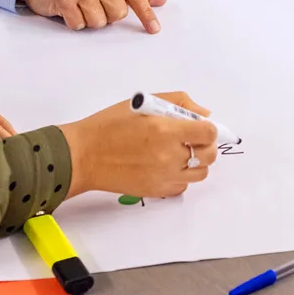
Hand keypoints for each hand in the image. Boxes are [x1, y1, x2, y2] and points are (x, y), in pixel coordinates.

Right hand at [19, 0, 165, 32]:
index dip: (147, 13)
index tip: (154, 29)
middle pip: (118, 14)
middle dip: (107, 16)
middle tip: (93, 6)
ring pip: (99, 22)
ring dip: (89, 20)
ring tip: (79, 7)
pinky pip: (79, 24)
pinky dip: (74, 23)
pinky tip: (68, 11)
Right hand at [61, 91, 218, 199]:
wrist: (84, 155)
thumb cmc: (109, 126)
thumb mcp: (144, 102)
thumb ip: (178, 103)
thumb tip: (204, 114)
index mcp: (165, 129)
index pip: (208, 132)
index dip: (208, 127)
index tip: (201, 126)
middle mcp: (168, 155)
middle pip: (209, 154)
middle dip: (206, 144)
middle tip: (193, 138)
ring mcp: (164, 176)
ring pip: (200, 173)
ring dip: (196, 161)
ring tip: (179, 152)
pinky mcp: (157, 191)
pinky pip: (183, 185)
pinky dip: (180, 176)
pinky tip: (166, 165)